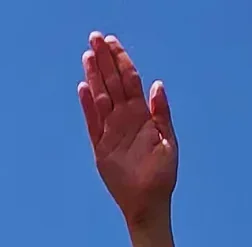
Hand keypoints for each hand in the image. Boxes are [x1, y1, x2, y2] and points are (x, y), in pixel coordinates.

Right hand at [78, 32, 176, 227]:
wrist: (149, 204)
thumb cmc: (162, 176)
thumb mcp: (168, 143)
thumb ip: (161, 114)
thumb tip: (156, 85)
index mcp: (142, 115)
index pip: (130, 80)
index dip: (121, 61)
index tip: (112, 42)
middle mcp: (125, 119)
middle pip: (113, 83)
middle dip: (104, 60)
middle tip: (95, 37)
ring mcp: (111, 132)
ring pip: (101, 98)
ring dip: (94, 77)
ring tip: (87, 56)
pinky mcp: (101, 148)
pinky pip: (92, 123)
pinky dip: (88, 106)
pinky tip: (83, 88)